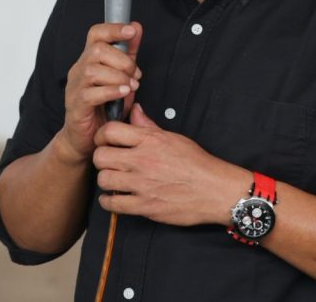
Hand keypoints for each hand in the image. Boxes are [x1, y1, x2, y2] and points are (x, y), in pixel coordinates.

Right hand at [61, 22, 142, 160]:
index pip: (95, 34)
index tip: (131, 31)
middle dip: (122, 60)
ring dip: (118, 77)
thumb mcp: (122, 76)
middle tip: (135, 75)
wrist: (86, 138)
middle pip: (96, 50)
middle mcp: (79, 70)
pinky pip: (91, 93)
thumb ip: (129, 53)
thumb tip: (136, 27)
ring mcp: (75, 88)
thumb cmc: (104, 108)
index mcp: (89, 60)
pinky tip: (123, 93)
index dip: (113, 28)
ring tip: (131, 87)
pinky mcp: (76, 106)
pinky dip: (111, 91)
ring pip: (93, 70)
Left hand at [92, 103, 249, 226]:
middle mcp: (143, 161)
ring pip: (103, 179)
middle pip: (101, 156)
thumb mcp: (173, 138)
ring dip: (106, 179)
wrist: (215, 190)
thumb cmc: (197, 163)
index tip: (105, 141)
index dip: (102, 135)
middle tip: (109, 161)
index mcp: (150, 141)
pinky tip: (115, 197)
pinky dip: (109, 201)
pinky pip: (112, 204)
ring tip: (114, 179)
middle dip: (101, 158)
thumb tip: (135, 110)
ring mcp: (142, 185)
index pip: (110, 131)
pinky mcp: (144, 206)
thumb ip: (149, 126)